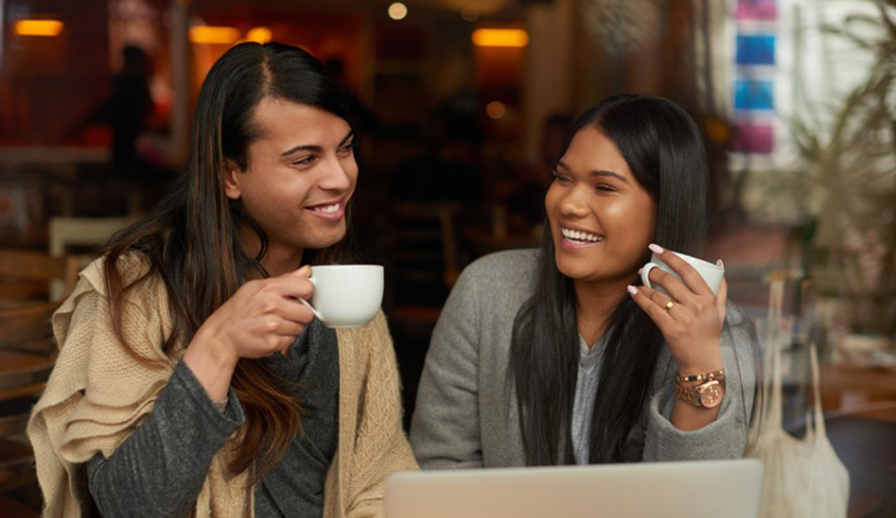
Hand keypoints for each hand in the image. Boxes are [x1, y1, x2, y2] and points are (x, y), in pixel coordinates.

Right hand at [183, 265, 314, 400]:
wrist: (221, 334)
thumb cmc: (239, 309)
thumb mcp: (257, 287)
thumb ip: (285, 279)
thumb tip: (306, 270)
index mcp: (269, 289)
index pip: (306, 287)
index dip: (305, 293)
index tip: (299, 297)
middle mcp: (272, 306)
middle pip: (307, 313)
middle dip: (299, 315)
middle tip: (285, 314)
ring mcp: (272, 326)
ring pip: (300, 328)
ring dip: (290, 328)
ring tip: (274, 324)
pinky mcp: (272, 343)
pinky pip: (291, 341)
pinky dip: (283, 340)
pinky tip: (270, 334)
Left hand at [627, 245, 726, 374]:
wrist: (702, 361)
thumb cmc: (709, 332)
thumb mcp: (720, 309)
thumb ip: (721, 286)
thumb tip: (718, 261)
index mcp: (708, 298)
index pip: (688, 270)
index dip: (670, 256)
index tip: (656, 248)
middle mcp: (697, 306)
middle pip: (670, 281)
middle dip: (653, 271)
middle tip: (645, 268)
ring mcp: (684, 318)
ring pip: (658, 295)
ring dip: (644, 285)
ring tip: (637, 281)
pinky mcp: (671, 329)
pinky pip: (651, 309)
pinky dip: (640, 298)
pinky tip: (633, 291)